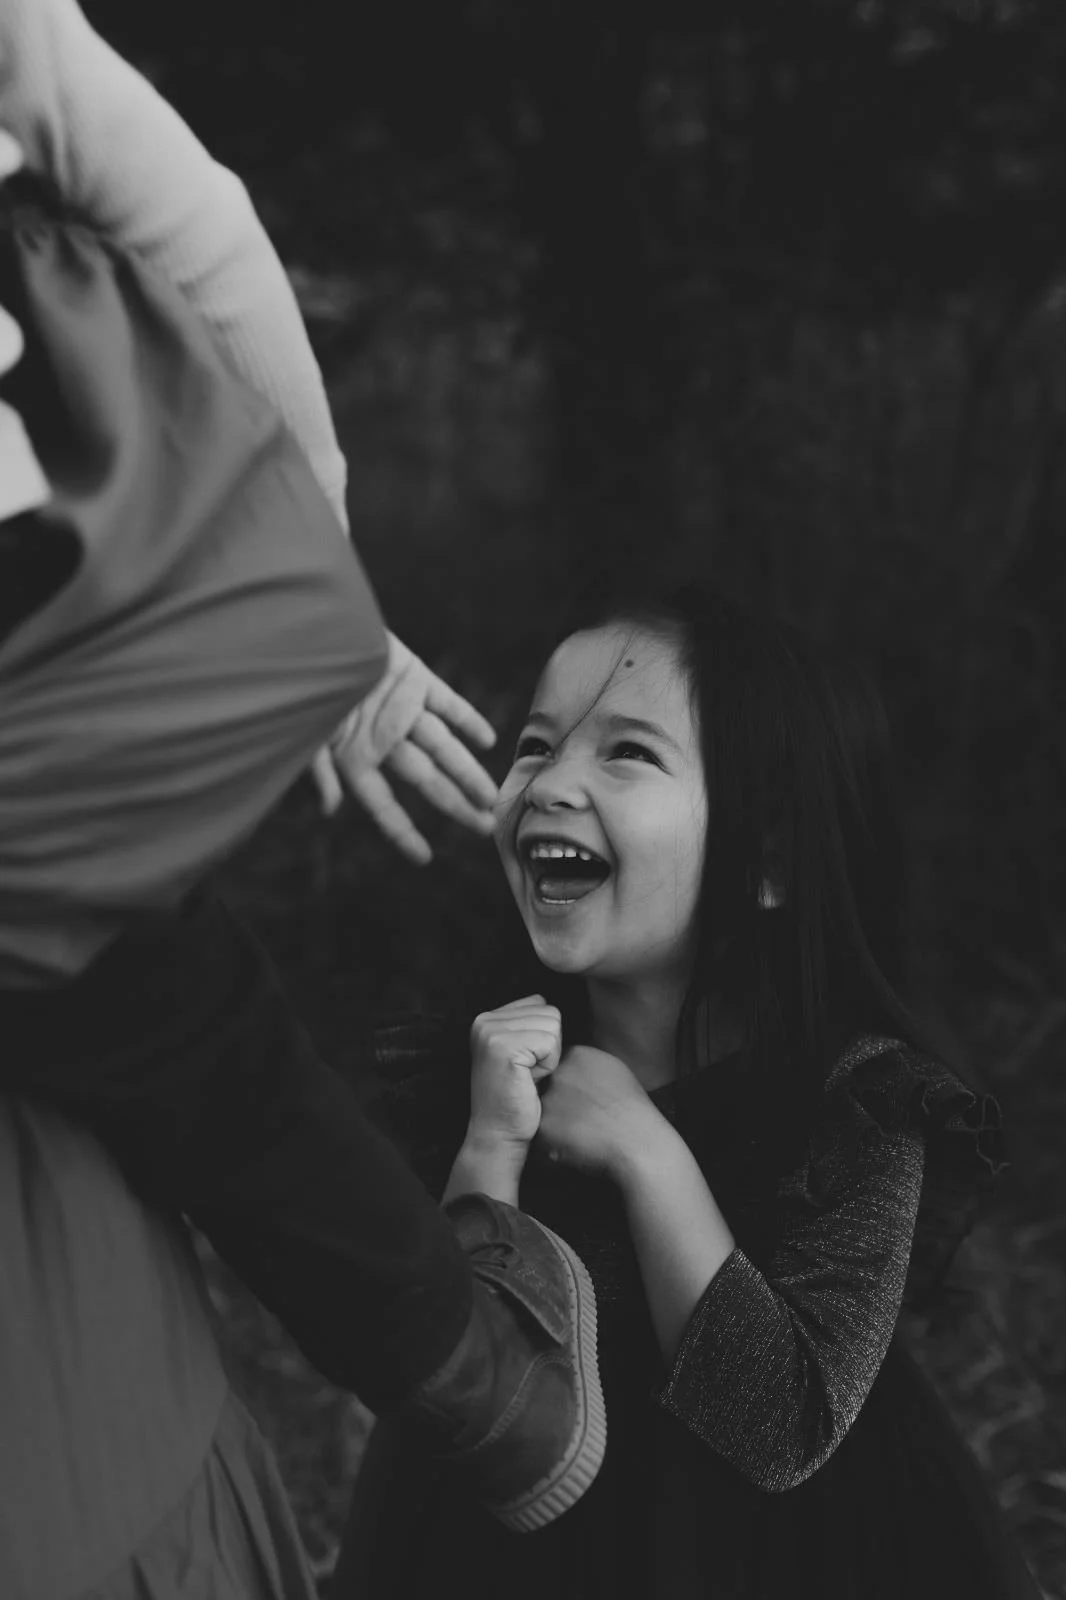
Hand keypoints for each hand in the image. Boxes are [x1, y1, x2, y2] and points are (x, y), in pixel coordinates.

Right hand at [312, 632, 497, 863]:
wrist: (314, 630)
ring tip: (492, 796)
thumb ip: (319, 770)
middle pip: (427, 781)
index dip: (402, 832)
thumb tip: (331, 810)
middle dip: (456, 805)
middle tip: (485, 827)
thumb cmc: (300, 684)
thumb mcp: (304, 733)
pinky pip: (448, 704)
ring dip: (469, 772)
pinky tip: (487, 741)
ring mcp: (401, 708)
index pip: (383, 805)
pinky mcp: (415, 677)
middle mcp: (382, 737)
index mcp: (354, 757)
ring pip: (444, 748)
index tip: (424, 858)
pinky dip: (468, 720)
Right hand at [468, 996, 562, 1150]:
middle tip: (525, 1073)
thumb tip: (545, 1001)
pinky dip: (548, 1065)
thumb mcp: (517, 1051)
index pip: (539, 1004)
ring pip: (552, 1025)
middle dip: (548, 1046)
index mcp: (485, 1019)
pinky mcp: (504, 1048)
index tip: (523, 1063)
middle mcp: (483, 1020)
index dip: (542, 1037)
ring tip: (526, 1076)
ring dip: (549, 1056)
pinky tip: (528, 1081)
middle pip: (549, 1012)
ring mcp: (491, 1033)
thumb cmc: (515, 1098)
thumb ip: (525, 1024)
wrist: (498, 1135)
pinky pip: (550, 1042)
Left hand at [536, 1045, 666, 1180]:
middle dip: (558, 1103)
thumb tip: (579, 1072)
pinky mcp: (544, 1125)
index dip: (569, 1088)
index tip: (583, 1102)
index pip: (558, 1067)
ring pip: (541, 1112)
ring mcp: (549, 1097)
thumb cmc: (634, 1111)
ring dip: (555, 1124)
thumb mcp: (615, 1071)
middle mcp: (559, 1072)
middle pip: (547, 1087)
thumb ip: (591, 1065)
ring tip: (580, 1134)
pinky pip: (540, 1136)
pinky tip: (574, 1147)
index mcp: (578, 1055)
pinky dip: (551, 1145)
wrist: (639, 1142)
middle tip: (581, 1119)